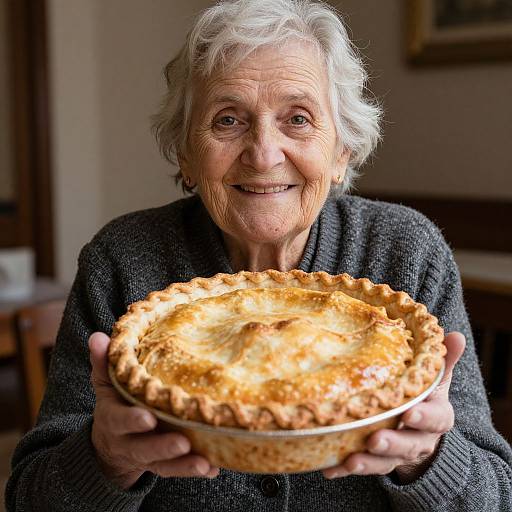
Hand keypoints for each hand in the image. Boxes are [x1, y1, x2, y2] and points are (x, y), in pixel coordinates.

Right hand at [89, 332, 218, 489]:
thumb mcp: (106, 383)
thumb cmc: (115, 402)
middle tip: (182, 442)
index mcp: (113, 419)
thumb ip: (103, 362)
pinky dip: (194, 469)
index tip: (148, 418)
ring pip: (163, 465)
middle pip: (144, 449)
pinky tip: (214, 467)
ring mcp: (146, 456)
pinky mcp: (163, 465)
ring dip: (183, 465)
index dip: (132, 421)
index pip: (120, 420)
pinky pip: (177, 470)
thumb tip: (98, 336)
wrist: (110, 442)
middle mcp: (129, 442)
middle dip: (162, 447)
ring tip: (205, 462)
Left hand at [323, 331, 465, 482]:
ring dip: (369, 462)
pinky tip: (329, 468)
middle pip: (409, 445)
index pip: (436, 418)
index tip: (410, 412)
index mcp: (436, 417)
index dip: (424, 417)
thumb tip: (456, 335)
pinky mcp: (378, 462)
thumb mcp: (435, 379)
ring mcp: (398, 454)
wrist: (419, 432)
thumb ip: (443, 361)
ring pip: (386, 462)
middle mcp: (419, 439)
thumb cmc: (424, 396)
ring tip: (351, 460)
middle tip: (375, 439)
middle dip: (392, 443)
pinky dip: (345, 469)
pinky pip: (362, 468)